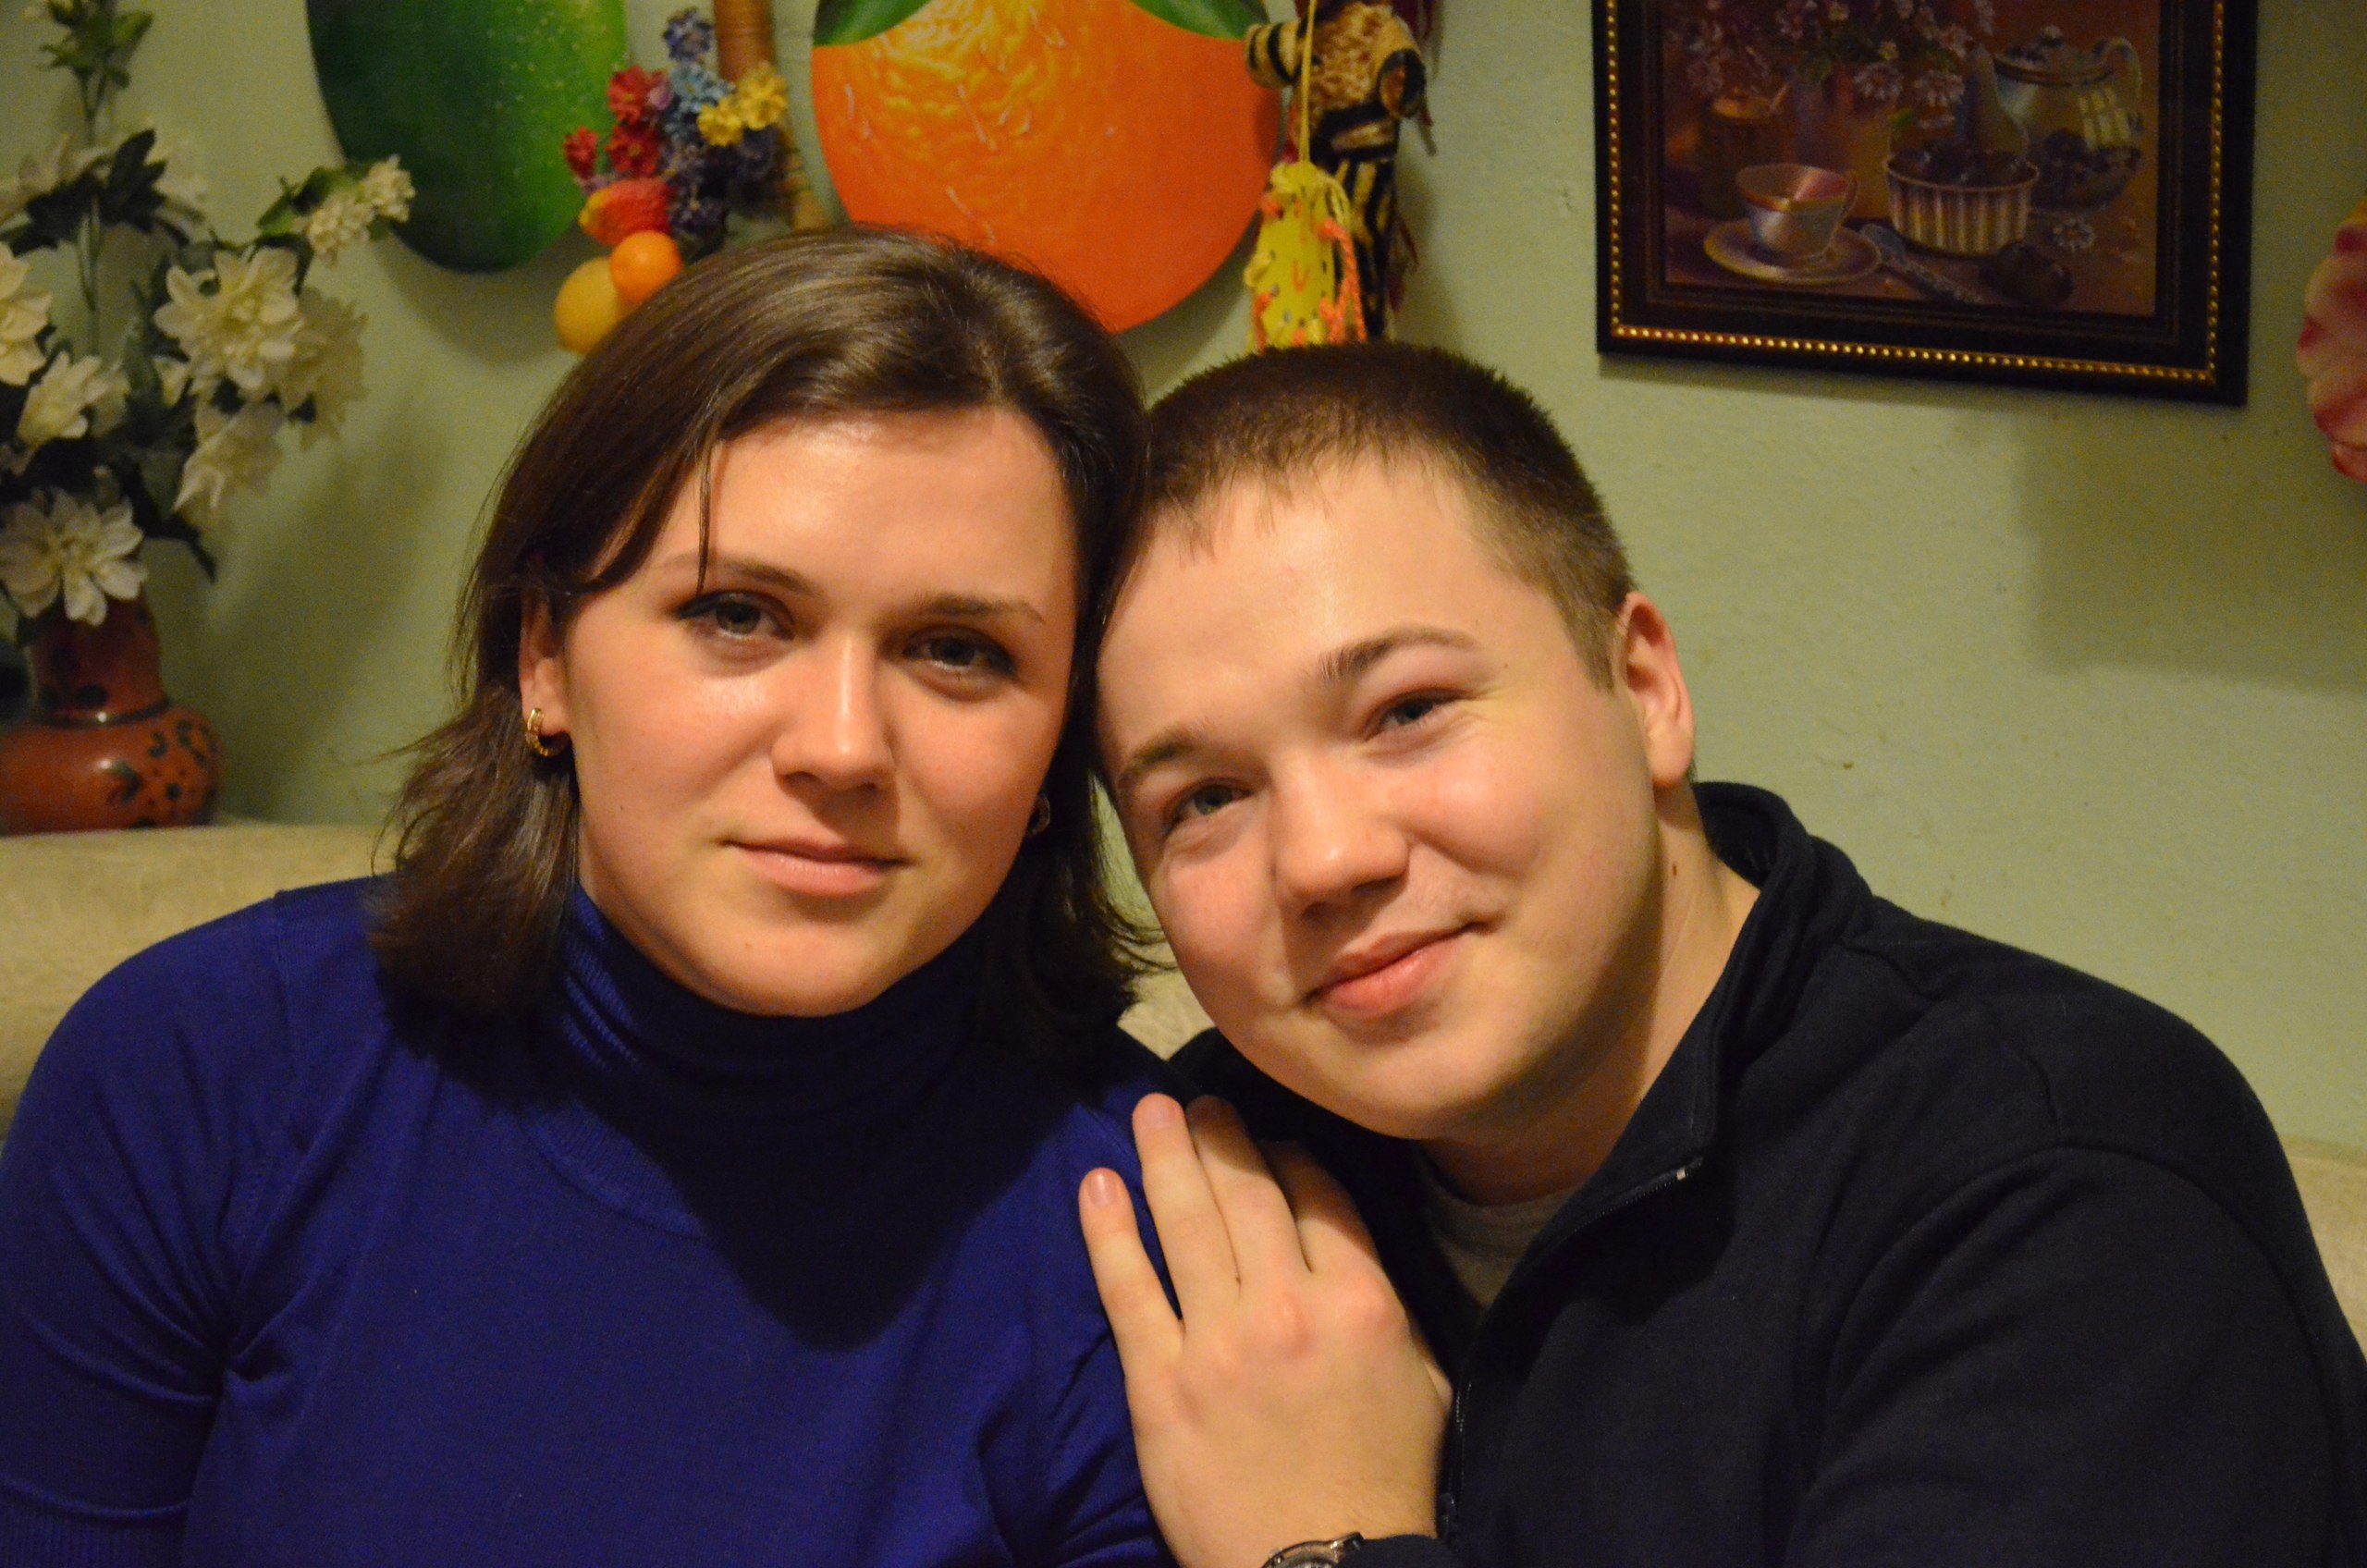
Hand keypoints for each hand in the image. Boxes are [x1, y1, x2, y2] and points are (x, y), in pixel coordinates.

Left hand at [1079, 1094, 1450, 1567]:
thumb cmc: (1384, 1482)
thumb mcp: (1423, 1381)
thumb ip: (1386, 1305)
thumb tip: (1349, 1250)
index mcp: (1360, 1302)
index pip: (1319, 1198)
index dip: (1290, 1157)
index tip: (1270, 1140)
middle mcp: (1288, 1307)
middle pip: (1248, 1194)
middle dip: (1222, 1137)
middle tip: (1198, 1101)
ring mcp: (1218, 1342)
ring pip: (1186, 1224)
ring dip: (1165, 1156)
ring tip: (1150, 1113)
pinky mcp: (1161, 1384)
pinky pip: (1128, 1289)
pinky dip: (1109, 1231)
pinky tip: (1097, 1183)